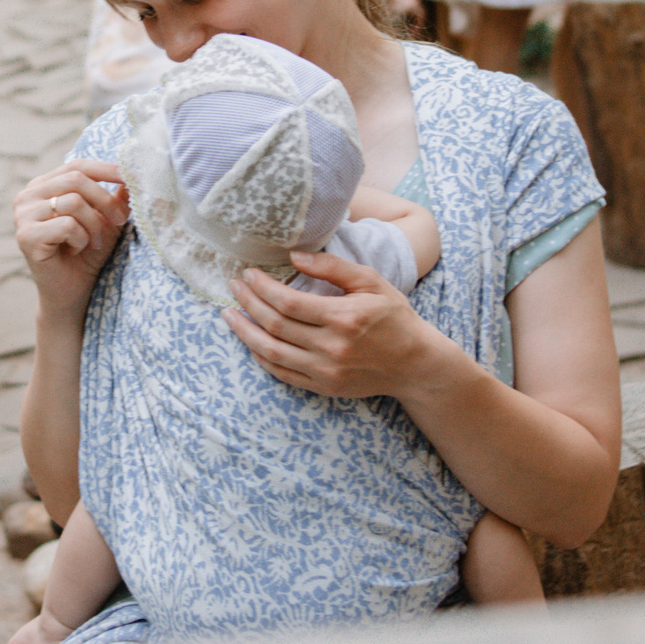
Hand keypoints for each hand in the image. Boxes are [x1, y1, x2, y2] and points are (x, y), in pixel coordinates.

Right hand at [13, 161, 129, 323]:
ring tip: (93, 242)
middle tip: (120, 221)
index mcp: (43, 186)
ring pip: (73, 202)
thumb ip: (115, 196)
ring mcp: (23, 216)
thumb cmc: (87, 254)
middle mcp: (28, 196)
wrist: (72, 292)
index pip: (77, 166)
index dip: (106, 169)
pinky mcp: (26, 236)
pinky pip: (67, 225)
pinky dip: (81, 239)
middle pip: (76, 179)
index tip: (131, 176)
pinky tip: (76, 250)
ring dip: (94, 224)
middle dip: (105, 201)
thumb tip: (133, 170)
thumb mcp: (106, 220)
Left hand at [221, 249, 442, 399]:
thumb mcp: (371, 282)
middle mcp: (331, 347)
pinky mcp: (323, 387)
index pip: (288, 303)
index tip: (248, 274)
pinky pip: (282, 373)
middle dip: (248, 303)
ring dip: (245, 332)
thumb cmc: (394, 317)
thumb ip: (332, 267)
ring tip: (229, 315)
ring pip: (272, 352)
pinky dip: (261, 357)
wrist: (415, 363)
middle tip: (233, 286)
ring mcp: (325, 371)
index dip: (262, 288)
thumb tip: (294, 256)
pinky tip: (251, 341)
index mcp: (343, 317)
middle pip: (275, 325)